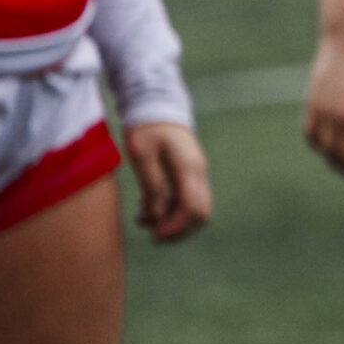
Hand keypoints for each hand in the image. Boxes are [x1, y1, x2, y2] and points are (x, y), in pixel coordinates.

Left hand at [125, 121, 212, 241]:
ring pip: (195, 209)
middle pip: (201, 213)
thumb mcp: (141, 156)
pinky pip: (186, 200)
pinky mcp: (189, 175)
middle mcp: (198, 173)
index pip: (194, 208)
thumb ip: (151, 186)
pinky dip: (170, 211)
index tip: (154, 236)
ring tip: (144, 222)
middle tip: (153, 237)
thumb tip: (156, 216)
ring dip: (172, 222)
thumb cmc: (146, 128)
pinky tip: (147, 211)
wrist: (156, 106)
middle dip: (178, 230)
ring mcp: (196, 174)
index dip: (176, 227)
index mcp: (188, 168)